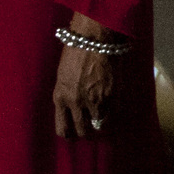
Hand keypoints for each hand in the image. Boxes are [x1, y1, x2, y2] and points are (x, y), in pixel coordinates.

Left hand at [54, 12, 128, 138]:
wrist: (94, 38)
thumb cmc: (76, 51)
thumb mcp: (63, 75)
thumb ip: (67, 93)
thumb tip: (73, 108)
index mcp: (60, 97)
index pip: (62, 128)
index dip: (69, 134)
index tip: (74, 134)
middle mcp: (76, 102)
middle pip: (82, 130)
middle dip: (87, 132)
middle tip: (92, 130)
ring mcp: (94, 100)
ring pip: (99, 124)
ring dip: (102, 122)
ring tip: (104, 118)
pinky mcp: (111, 95)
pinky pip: (114, 112)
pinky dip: (114, 111)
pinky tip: (113, 105)